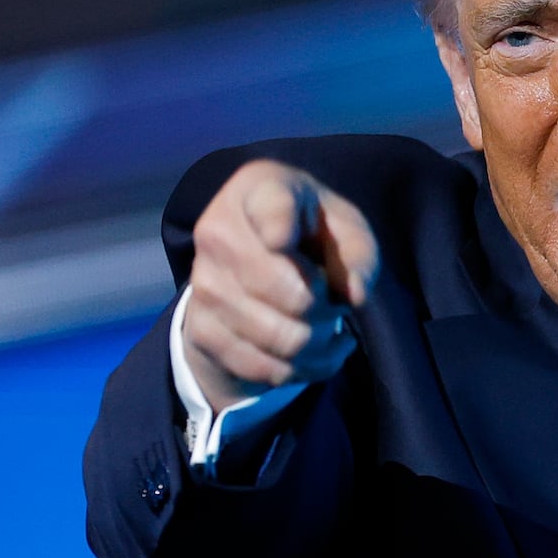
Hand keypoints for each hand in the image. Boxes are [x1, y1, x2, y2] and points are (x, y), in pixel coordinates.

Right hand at [181, 160, 378, 413]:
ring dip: (317, 342)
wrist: (253, 260)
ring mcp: (202, 282)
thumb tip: (353, 295)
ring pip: (281, 337)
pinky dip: (300, 369)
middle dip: (327, 307)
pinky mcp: (199, 328)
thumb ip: (358, 254)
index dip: (278, 228)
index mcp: (258, 188)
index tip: (283, 241)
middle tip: (332, 301)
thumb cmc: (311, 233)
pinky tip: (312, 350)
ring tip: (326, 326)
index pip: (270, 209)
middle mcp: (218, 230)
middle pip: (289, 292)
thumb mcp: (344, 228)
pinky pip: (263, 367)